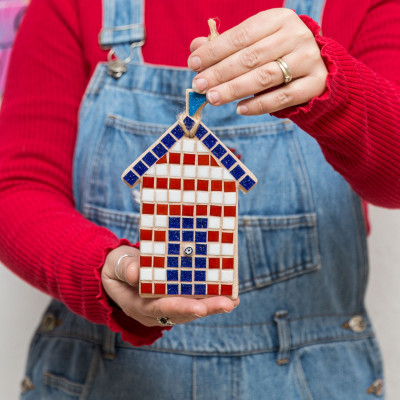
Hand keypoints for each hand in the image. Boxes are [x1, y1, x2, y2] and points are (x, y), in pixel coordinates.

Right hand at [101, 245, 239, 326]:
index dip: (181, 307)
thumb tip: (135, 273)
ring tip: (233, 300)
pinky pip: (190, 301)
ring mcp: (163, 308)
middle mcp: (152, 311)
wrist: (117, 271)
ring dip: (211, 305)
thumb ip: (125, 267)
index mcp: (137, 304)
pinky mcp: (171, 301)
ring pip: (189, 309)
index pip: (160, 307)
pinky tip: (226, 294)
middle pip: (181, 312)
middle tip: (229, 303)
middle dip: (206, 308)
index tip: (200, 307)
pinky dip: (207, 298)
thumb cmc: (116, 265)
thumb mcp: (116, 263)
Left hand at [188, 9, 327, 114]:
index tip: (193, 64)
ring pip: (265, 77)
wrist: (318, 68)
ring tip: (213, 98)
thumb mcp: (254, 44)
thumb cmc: (277, 54)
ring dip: (235, 89)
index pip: (240, 35)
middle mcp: (296, 35)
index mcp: (278, 19)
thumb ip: (226, 46)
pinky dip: (259, 104)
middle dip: (220, 73)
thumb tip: (195, 47)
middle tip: (199, 86)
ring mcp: (308, 59)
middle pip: (251, 57)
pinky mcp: (315, 83)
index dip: (214, 51)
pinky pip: (283, 96)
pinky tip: (240, 109)